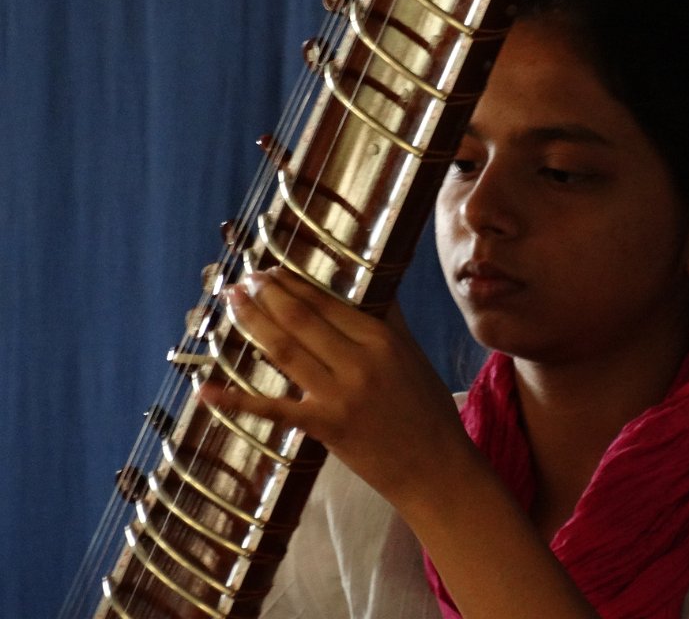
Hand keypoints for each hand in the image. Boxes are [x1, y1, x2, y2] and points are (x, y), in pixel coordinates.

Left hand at [198, 266, 467, 503]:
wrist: (434, 468)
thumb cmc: (427, 410)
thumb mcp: (413, 354)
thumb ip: (389, 319)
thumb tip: (370, 283)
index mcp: (382, 338)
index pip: (326, 302)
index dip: (293, 283)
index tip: (270, 269)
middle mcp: (359, 361)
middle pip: (300, 319)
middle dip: (266, 294)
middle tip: (242, 278)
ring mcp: (339, 395)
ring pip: (284, 350)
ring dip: (252, 322)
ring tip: (230, 300)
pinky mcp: (324, 428)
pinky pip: (273, 410)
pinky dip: (236, 401)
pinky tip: (205, 389)